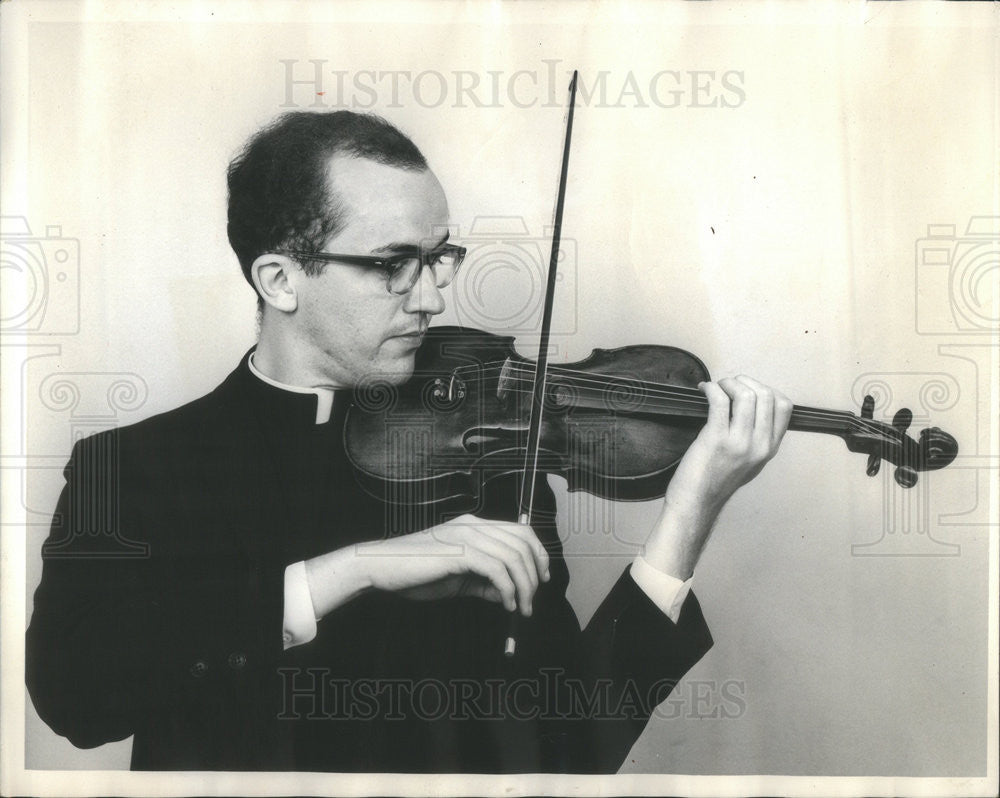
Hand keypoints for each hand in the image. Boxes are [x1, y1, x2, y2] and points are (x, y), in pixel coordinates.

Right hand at [306, 515, 549, 619]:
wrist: (381, 569)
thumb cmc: (415, 573)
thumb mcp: (457, 579)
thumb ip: (484, 583)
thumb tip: (509, 595)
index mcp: (474, 526)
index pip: (520, 530)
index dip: (537, 553)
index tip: (541, 579)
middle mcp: (474, 525)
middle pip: (523, 541)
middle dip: (535, 573)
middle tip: (532, 600)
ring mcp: (466, 535)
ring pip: (513, 556)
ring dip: (524, 586)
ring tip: (520, 608)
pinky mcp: (459, 551)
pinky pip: (497, 570)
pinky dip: (508, 590)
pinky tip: (506, 604)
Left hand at [642, 375, 791, 577]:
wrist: (697, 501)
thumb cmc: (718, 479)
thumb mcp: (751, 461)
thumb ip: (758, 437)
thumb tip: (752, 405)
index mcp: (770, 447)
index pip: (784, 406)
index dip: (766, 389)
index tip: (747, 389)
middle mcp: (760, 444)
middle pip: (766, 395)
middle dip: (745, 381)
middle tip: (728, 385)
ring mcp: (739, 442)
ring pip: (746, 395)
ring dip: (729, 383)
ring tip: (716, 387)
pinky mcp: (716, 438)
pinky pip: (719, 401)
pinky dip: (711, 388)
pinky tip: (704, 390)